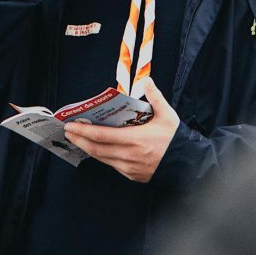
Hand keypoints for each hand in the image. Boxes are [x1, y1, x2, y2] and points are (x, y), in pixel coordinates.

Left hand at [64, 79, 179, 182]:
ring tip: (76, 138)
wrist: (187, 164)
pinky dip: (100, 155)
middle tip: (68, 131)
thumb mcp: (167, 115)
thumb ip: (155, 97)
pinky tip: (95, 148)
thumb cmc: (175, 138)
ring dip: (86, 148)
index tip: (71, 124)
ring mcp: (129, 168)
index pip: (102, 135)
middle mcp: (129, 156)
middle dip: (79, 139)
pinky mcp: (131, 175)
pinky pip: (110, 165)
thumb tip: (147, 80)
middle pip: (96, 149)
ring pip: (101, 158)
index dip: (83, 131)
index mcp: (135, 139)